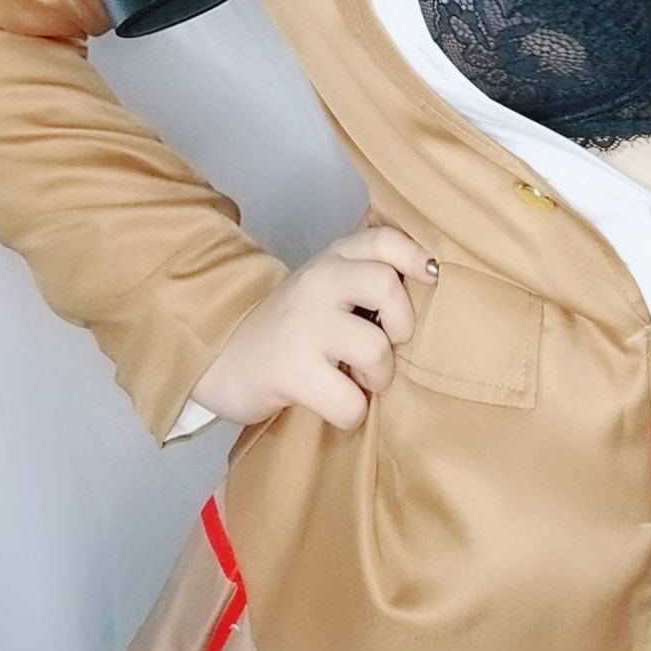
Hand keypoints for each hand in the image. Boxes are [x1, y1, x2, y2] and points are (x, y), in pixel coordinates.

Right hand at [189, 218, 438, 432]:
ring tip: (357, 381)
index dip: (414, 256)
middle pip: (386, 285)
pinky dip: (351, 412)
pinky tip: (337, 404)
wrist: (221, 356)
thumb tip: (429, 280)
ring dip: (377, 377)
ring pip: (375, 349)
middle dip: (400, 326)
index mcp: (331, 260)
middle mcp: (318, 283)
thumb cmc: (290, 326)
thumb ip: (364, 278)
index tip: (429, 278)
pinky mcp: (289, 370)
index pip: (382, 238)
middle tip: (384, 346)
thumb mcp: (325, 289)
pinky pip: (348, 401)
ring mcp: (303, 325)